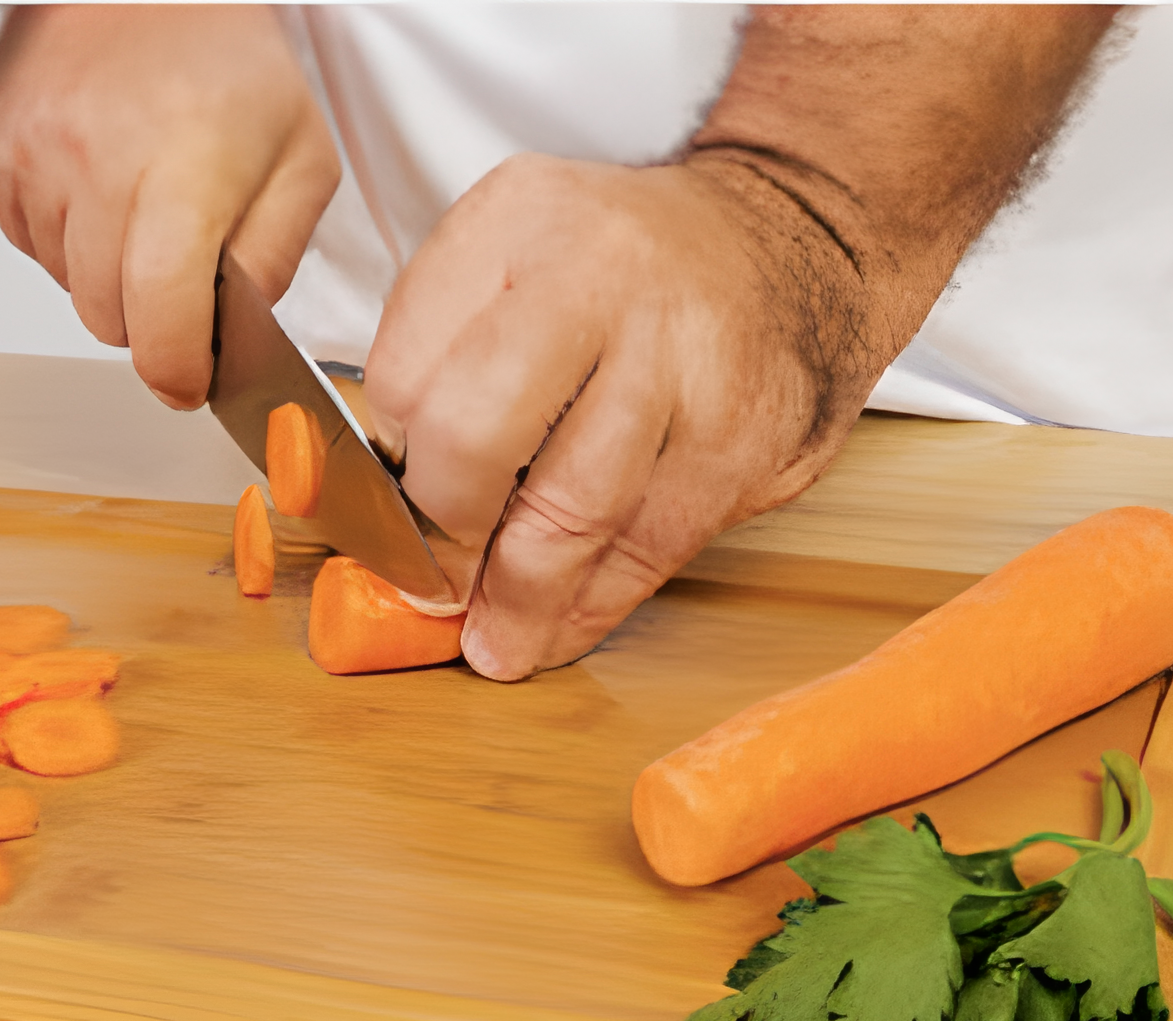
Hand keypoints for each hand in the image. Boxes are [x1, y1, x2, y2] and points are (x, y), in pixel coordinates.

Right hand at [0, 4, 336, 408]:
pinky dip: (62, 233)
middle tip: (178, 274)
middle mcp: (94, 166)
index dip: (176, 372)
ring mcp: (32, 155)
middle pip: (105, 315)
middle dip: (147, 317)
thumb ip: (275, 259)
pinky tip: (97, 184)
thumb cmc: (228, 59)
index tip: (188, 383)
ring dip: (103, 272)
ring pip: (63, 281)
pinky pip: (24, 237)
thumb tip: (235, 332)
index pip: (160, 322)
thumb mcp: (300, 162)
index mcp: (180, 177)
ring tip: (139, 208)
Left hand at [363, 5, 1117, 680]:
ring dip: (520, 600)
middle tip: (432, 585)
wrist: (792, 247)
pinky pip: (649, 547)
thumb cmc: (628, 269)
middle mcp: (597, 278)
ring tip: (492, 645)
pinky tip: (559, 630)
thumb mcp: (516, 251)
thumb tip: (385, 491)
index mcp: (516, 222)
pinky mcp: (739, 440)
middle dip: (443, 535)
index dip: (385, 466)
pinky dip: (595, 606)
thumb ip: (444, 346)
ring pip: (571, 512)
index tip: (380, 517)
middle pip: (477, 435)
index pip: (408, 370)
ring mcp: (680, 361)